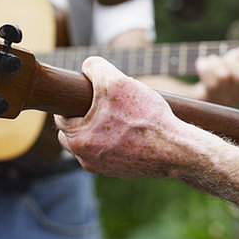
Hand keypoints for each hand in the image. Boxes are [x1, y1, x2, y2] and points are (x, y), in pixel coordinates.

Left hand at [56, 56, 219, 179]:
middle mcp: (87, 160)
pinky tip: (132, 129)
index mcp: (78, 140)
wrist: (177, 149)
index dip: (72, 100)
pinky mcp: (122, 172)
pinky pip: (112, 151)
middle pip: (75, 132)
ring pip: (94, 142)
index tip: (85, 92)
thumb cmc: (145, 117)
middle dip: (85, 115)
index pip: (61, 117)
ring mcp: (105, 168)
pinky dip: (117, 140)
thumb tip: (86, 66)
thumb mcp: (116, 81)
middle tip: (104, 102)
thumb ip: (94, 68)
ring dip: (101, 127)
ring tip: (120, 114)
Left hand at [191, 27, 238, 104]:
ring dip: (215, 62)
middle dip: (231, 59)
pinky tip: (203, 64)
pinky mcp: (211, 97)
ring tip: (212, 59)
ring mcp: (226, 97)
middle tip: (225, 56)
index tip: (237, 52)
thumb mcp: (238, 59)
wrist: (204, 92)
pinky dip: (204, 67)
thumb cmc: (225, 71)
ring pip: (223, 76)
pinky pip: (209, 81)